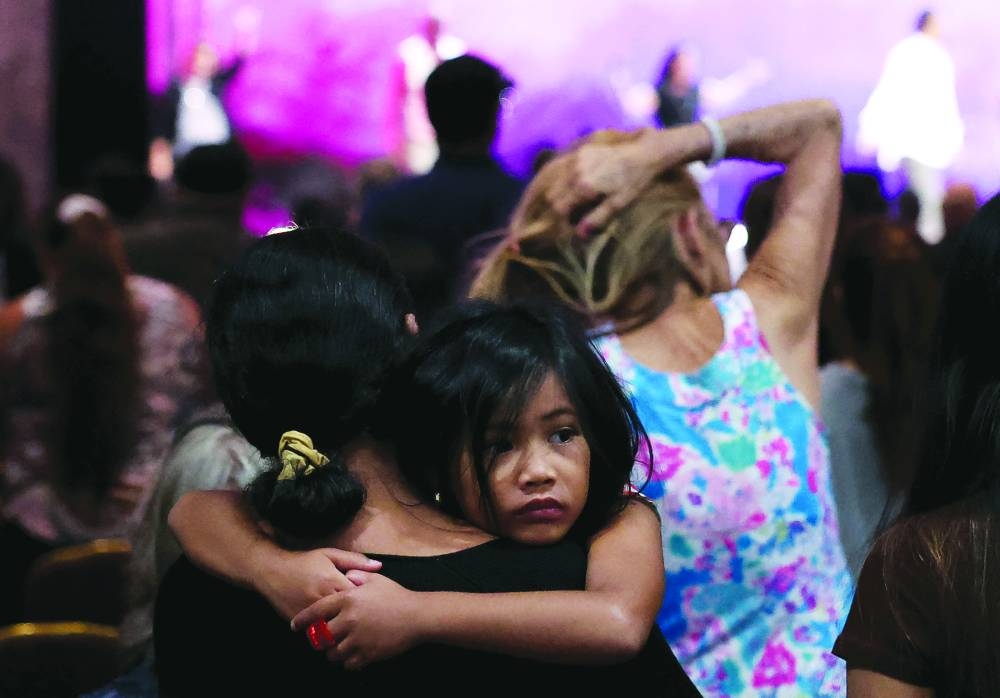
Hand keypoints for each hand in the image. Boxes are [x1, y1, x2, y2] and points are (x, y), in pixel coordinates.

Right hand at [253, 546, 380, 620]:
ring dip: (342, 627)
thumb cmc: (304, 562)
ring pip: (334, 627)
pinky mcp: (300, 622)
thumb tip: (379, 566)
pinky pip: (318, 632)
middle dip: (357, 616)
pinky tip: (333, 628)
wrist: (273, 571)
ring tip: (351, 626)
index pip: (358, 596)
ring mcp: (310, 612)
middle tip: (364, 617)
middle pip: (348, 614)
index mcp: (333, 580)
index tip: (371, 602)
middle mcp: (322, 598)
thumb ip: (355, 561)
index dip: (367, 600)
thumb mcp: (330, 555)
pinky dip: (327, 631)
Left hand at [292, 571, 420, 669]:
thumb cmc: (396, 595)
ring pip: (332, 654)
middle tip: (324, 639)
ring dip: (333, 652)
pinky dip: (348, 662)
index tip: (294, 626)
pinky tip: (354, 654)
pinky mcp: (367, 654)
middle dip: (320, 640)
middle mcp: (349, 620)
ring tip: (340, 647)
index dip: (302, 620)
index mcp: (348, 600)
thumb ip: (356, 575)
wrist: (417, 616)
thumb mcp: (376, 579)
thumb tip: (344, 576)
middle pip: (321, 637)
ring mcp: (358, 639)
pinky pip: (348, 664)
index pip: (316, 612)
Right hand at [548, 128, 689, 235]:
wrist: (644, 153)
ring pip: (553, 182)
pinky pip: (560, 169)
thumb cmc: (634, 182)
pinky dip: (560, 181)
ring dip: (556, 195)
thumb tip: (579, 234)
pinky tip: (570, 188)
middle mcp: (575, 170)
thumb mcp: (617, 204)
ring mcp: (576, 159)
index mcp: (584, 185)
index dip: (559, 221)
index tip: (565, 229)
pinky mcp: (580, 152)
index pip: (558, 207)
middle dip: (555, 209)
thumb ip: (596, 218)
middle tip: (566, 218)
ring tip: (567, 205)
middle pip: (551, 195)